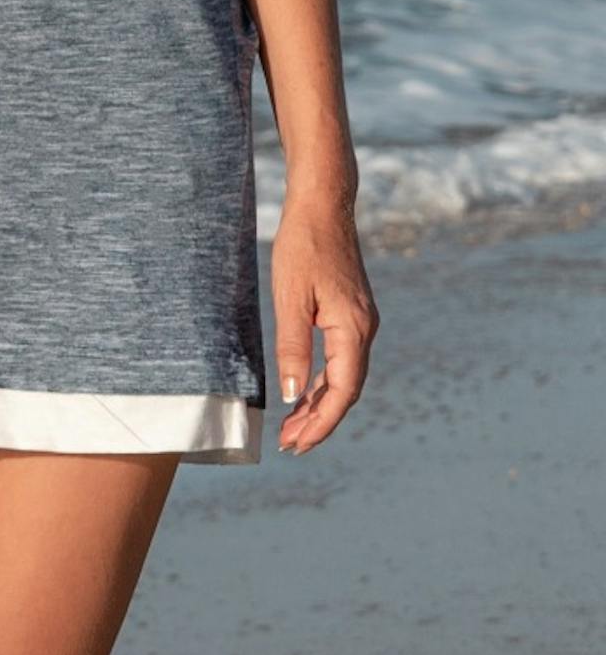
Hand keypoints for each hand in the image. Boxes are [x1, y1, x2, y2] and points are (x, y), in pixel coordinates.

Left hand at [268, 195, 378, 453]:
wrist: (323, 208)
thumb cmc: (303, 247)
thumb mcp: (289, 297)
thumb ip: (292, 346)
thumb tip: (292, 394)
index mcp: (354, 329)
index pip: (342, 391)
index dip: (321, 422)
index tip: (297, 444)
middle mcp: (365, 330)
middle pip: (346, 390)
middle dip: (319, 421)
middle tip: (290, 446)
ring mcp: (361, 323)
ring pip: (344, 377)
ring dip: (319, 403)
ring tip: (292, 427)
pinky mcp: (351, 315)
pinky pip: (341, 359)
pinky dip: (322, 381)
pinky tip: (303, 393)